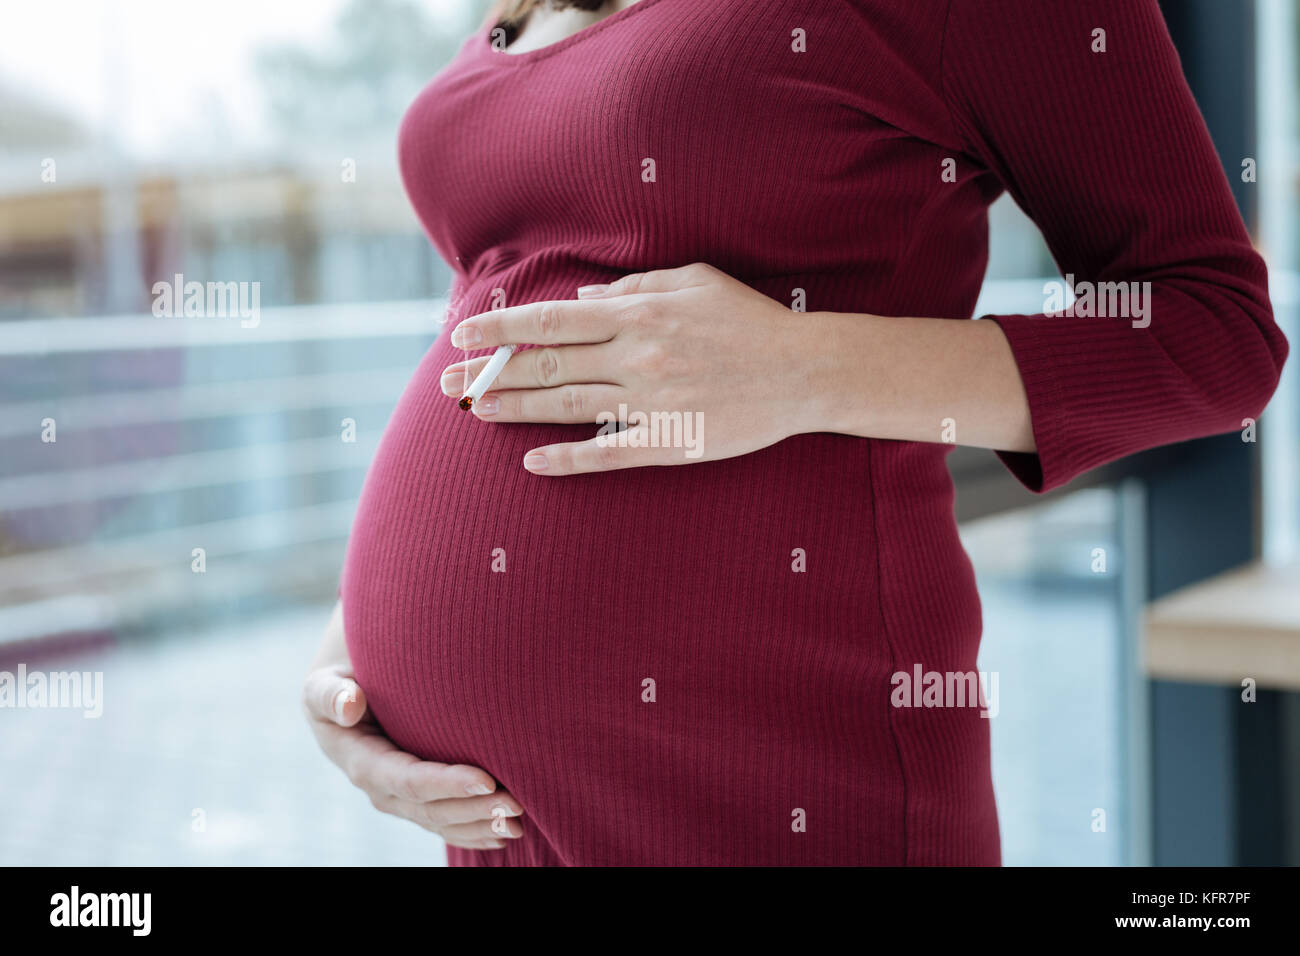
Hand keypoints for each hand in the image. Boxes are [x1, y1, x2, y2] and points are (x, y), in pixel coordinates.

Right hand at [303, 601, 523, 850]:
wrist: (345, 694)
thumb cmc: (340, 680)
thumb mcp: (325, 683)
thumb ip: (331, 694)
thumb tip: (350, 704)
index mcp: (359, 761)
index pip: (407, 780)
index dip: (447, 783)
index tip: (488, 779)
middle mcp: (379, 788)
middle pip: (430, 808)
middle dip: (473, 810)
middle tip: (517, 804)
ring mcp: (397, 798)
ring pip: (440, 821)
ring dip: (479, 826)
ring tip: (519, 823)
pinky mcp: (414, 799)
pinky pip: (443, 822)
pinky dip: (473, 831)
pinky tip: (503, 836)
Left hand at [441, 263, 820, 474]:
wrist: (802, 372)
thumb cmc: (749, 321)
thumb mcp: (695, 281)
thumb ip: (635, 287)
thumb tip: (582, 300)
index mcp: (639, 315)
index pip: (552, 321)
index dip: (501, 329)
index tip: (463, 336)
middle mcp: (636, 357)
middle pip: (548, 365)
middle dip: (493, 373)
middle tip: (449, 386)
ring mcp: (651, 402)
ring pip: (567, 406)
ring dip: (516, 409)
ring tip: (476, 413)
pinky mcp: (669, 441)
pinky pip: (608, 453)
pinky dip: (568, 459)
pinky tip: (533, 463)